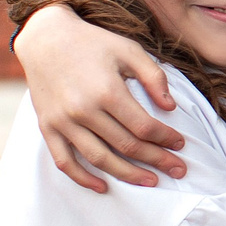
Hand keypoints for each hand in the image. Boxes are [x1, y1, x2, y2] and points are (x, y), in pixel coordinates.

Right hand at [15, 5, 188, 192]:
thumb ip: (153, 77)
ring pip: (100, 159)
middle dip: (157, 161)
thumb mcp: (129, 49)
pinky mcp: (47, 127)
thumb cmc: (93, 42)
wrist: (45, 38)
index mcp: (107, 90)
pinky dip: (83, 178)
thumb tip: (170, 108)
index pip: (144, 127)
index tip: (181, 145)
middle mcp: (83, 110)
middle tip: (178, 171)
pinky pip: (64, 161)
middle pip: (127, 146)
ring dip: (128, 175)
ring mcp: (63, 122)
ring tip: (151, 182)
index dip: (166, 139)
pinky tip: (103, 187)